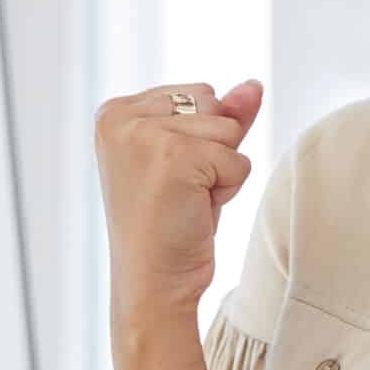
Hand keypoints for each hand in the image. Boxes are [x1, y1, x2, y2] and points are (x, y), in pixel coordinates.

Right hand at [97, 79, 264, 369]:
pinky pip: (237, 158)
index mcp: (114, 112)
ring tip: (186, 201)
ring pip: (227, 129)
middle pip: (213, 103)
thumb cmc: (170, 226)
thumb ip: (221, 117)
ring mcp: (145, 135)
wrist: (153, 284)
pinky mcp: (174, 156)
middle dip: (212, 149)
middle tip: (180, 192)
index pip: (198, 93)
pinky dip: (229, 189)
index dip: (200, 140)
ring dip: (221, 170)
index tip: (169, 178)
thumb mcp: (194, 160)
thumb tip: (254, 86)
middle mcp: (121, 117)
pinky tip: (194, 210)